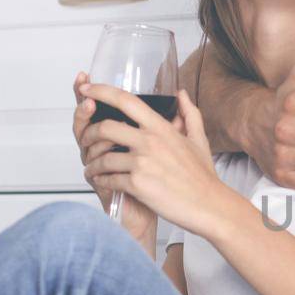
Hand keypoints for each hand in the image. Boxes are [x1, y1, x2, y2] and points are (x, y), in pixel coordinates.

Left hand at [81, 84, 233, 236]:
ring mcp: (143, 163)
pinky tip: (102, 182)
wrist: (209, 205)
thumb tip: (181, 93)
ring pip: (102, 157)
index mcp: (161, 128)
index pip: (126, 100)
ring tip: (92, 168)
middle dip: (88, 133)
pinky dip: (101, 181)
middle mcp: (150, 142)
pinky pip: (108, 179)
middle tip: (85, 141)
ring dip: (92, 163)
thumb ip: (189, 113)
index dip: (101, 91)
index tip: (86, 89)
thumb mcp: (199, 139)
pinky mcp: (138, 185)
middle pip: (105, 127)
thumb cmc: (203, 176)